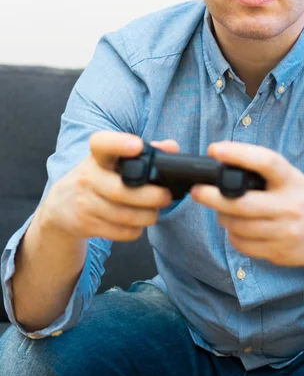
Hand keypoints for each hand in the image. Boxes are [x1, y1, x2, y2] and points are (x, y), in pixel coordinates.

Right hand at [39, 131, 179, 241]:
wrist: (60, 206)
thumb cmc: (99, 177)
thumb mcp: (113, 161)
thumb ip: (145, 152)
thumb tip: (171, 147)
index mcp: (97, 156)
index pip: (102, 144)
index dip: (119, 143)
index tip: (138, 146)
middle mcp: (87, 177)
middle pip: (122, 190)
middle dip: (151, 196)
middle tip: (166, 196)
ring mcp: (84, 202)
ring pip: (124, 216)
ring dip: (147, 216)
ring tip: (155, 211)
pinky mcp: (85, 224)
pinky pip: (120, 232)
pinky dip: (135, 230)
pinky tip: (137, 223)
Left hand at [190, 141, 303, 267]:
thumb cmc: (302, 200)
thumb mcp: (291, 180)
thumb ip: (264, 174)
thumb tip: (222, 168)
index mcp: (292, 180)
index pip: (266, 162)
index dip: (239, 154)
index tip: (215, 149)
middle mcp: (291, 206)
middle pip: (241, 204)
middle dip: (212, 197)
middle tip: (196, 190)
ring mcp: (286, 232)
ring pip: (238, 226)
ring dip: (222, 217)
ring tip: (222, 209)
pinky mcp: (279, 253)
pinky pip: (243, 244)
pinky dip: (233, 235)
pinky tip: (237, 227)